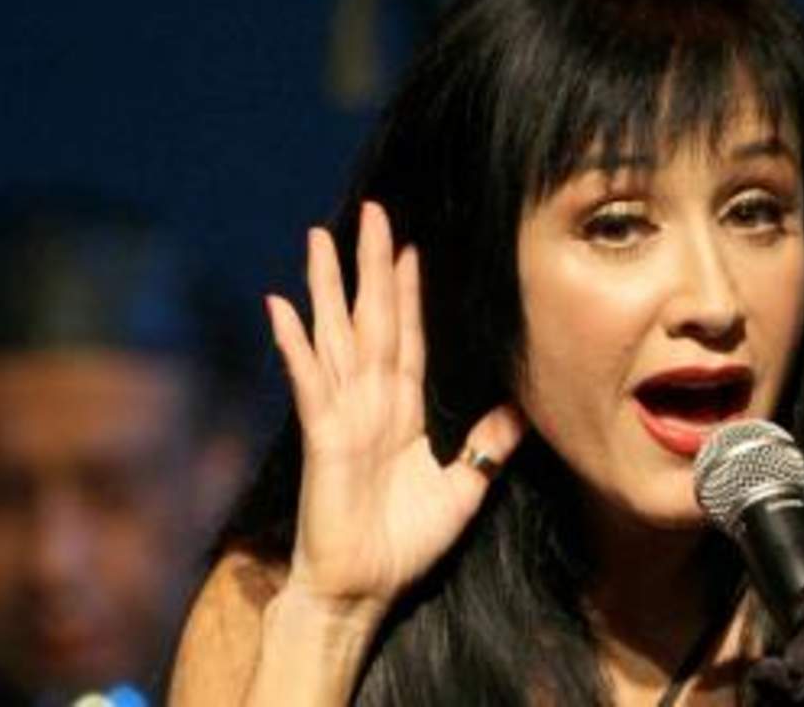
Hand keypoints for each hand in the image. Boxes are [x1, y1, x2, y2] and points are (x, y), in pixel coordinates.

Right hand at [264, 201, 524, 619]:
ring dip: (327, 287)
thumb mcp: (464, 488)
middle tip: (371, 213)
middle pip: (372, 320)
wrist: (363, 589)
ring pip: (337, 336)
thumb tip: (522, 409)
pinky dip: (296, 344)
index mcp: (401, 411)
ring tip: (319, 238)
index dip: (410, 293)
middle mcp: (369, 403)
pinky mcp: (323, 436)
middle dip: (372, 267)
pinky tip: (281, 305)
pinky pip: (310, 382)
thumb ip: (490, 445)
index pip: (408, 338)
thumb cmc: (404, 544)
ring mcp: (342, 415)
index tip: (411, 248)